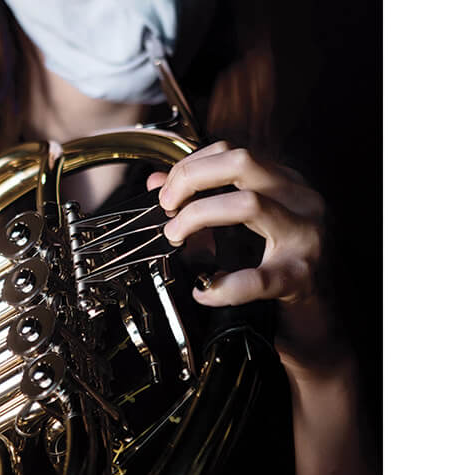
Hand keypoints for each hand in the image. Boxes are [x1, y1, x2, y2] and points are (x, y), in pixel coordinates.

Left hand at [146, 141, 341, 374]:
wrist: (316, 321)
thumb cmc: (278, 268)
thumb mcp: (241, 227)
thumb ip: (203, 201)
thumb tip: (157, 182)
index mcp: (285, 183)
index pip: (231, 153)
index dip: (191, 166)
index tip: (165, 191)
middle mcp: (301, 200)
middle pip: (240, 162)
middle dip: (191, 178)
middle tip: (166, 206)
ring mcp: (306, 236)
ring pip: (249, 203)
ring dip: (199, 216)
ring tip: (175, 238)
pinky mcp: (302, 277)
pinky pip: (257, 277)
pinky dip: (223, 285)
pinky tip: (205, 292)